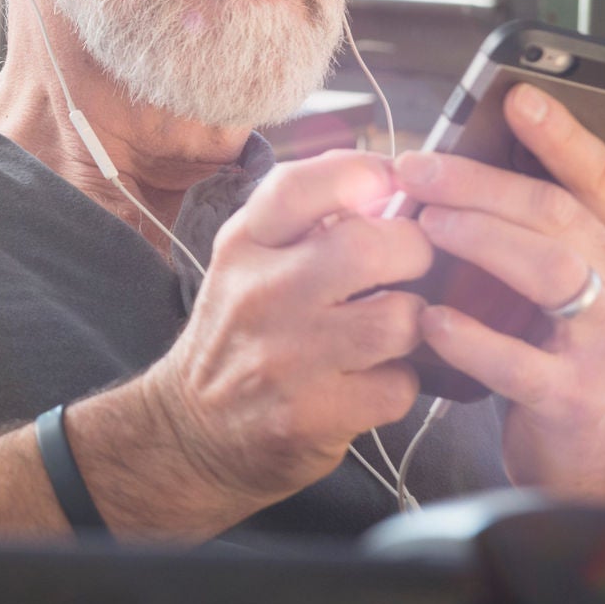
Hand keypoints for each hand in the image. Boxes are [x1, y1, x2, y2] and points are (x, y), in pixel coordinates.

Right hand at [138, 150, 432, 526]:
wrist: (189, 430)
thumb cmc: (238, 333)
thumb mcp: (247, 262)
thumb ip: (304, 218)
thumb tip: (387, 179)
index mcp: (245, 244)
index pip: (305, 184)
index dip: (364, 173)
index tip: (390, 187)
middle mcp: (261, 293)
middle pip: (371, 246)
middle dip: (414, 252)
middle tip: (410, 266)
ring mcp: (286, 357)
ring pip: (398, 319)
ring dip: (414, 324)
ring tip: (395, 327)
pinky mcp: (311, 415)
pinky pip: (397, 386)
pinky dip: (398, 383)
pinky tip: (373, 380)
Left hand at [393, 82, 604, 503]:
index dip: (564, 136)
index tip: (518, 98)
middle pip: (559, 215)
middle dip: (483, 181)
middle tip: (420, 167)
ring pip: (547, 270)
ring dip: (479, 239)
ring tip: (423, 225)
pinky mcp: (577, 403)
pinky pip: (518, 362)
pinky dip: (470, 337)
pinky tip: (431, 320)